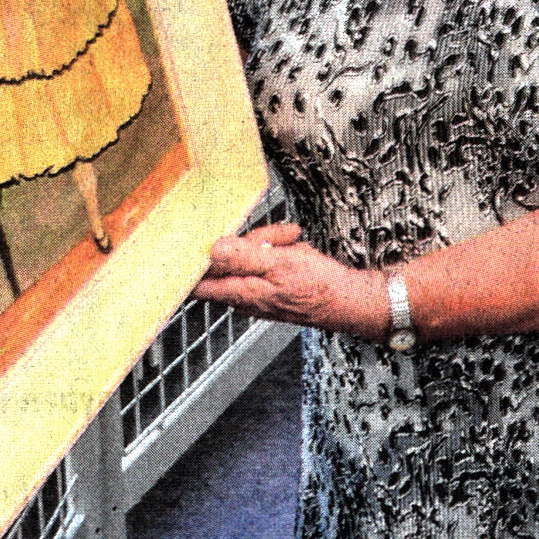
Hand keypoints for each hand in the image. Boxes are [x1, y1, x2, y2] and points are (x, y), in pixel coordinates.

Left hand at [193, 223, 388, 340]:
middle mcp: (243, 295)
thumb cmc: (318, 287)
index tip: (189, 241)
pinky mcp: (270, 287)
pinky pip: (265, 263)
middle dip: (251, 241)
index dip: (190, 262)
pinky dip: (279, 252)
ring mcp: (256, 292)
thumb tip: (211, 249)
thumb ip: (243, 257)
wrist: (349, 301)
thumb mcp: (280, 264)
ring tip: (295, 242)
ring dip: (270, 243)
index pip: (197, 283)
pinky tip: (296, 250)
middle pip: (229, 260)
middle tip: (279, 237)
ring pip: (249, 257)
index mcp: (239, 292)